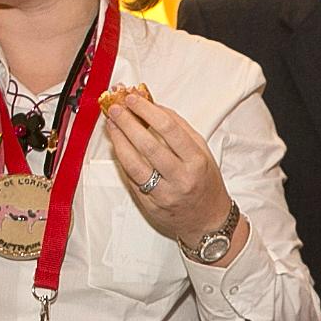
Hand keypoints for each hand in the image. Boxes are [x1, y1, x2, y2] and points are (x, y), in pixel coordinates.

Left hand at [100, 88, 248, 263]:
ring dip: (119, 141)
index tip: (134, 98)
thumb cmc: (206, 183)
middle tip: (117, 108)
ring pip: (134, 164)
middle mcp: (181, 178)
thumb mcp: (202, 153)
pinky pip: (132, 180)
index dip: (148, 111)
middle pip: (148, 145)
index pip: (169, 129)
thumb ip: (180, 129)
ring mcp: (164, 194)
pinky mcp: (150, 206)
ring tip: (112, 125)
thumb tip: (153, 107)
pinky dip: (122, 160)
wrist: (208, 222)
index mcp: (196, 161)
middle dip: (128, 123)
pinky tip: (117, 146)